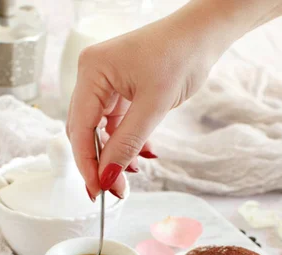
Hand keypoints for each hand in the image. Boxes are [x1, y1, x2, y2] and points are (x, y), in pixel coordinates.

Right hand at [67, 2, 226, 198]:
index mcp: (92, 71)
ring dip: (114, 155)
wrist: (202, 37)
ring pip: (100, 131)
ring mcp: (105, 84)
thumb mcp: (153, 106)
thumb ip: (127, 144)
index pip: (80, 128)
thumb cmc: (179, 55)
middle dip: (100, 163)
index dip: (87, 164)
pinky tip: (142, 153)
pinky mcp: (120, 91)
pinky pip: (115, 125)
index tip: (98, 190)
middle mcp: (93, 76)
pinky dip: (125, 142)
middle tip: (115, 189)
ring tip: (131, 173)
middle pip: (85, 132)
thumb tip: (107, 177)